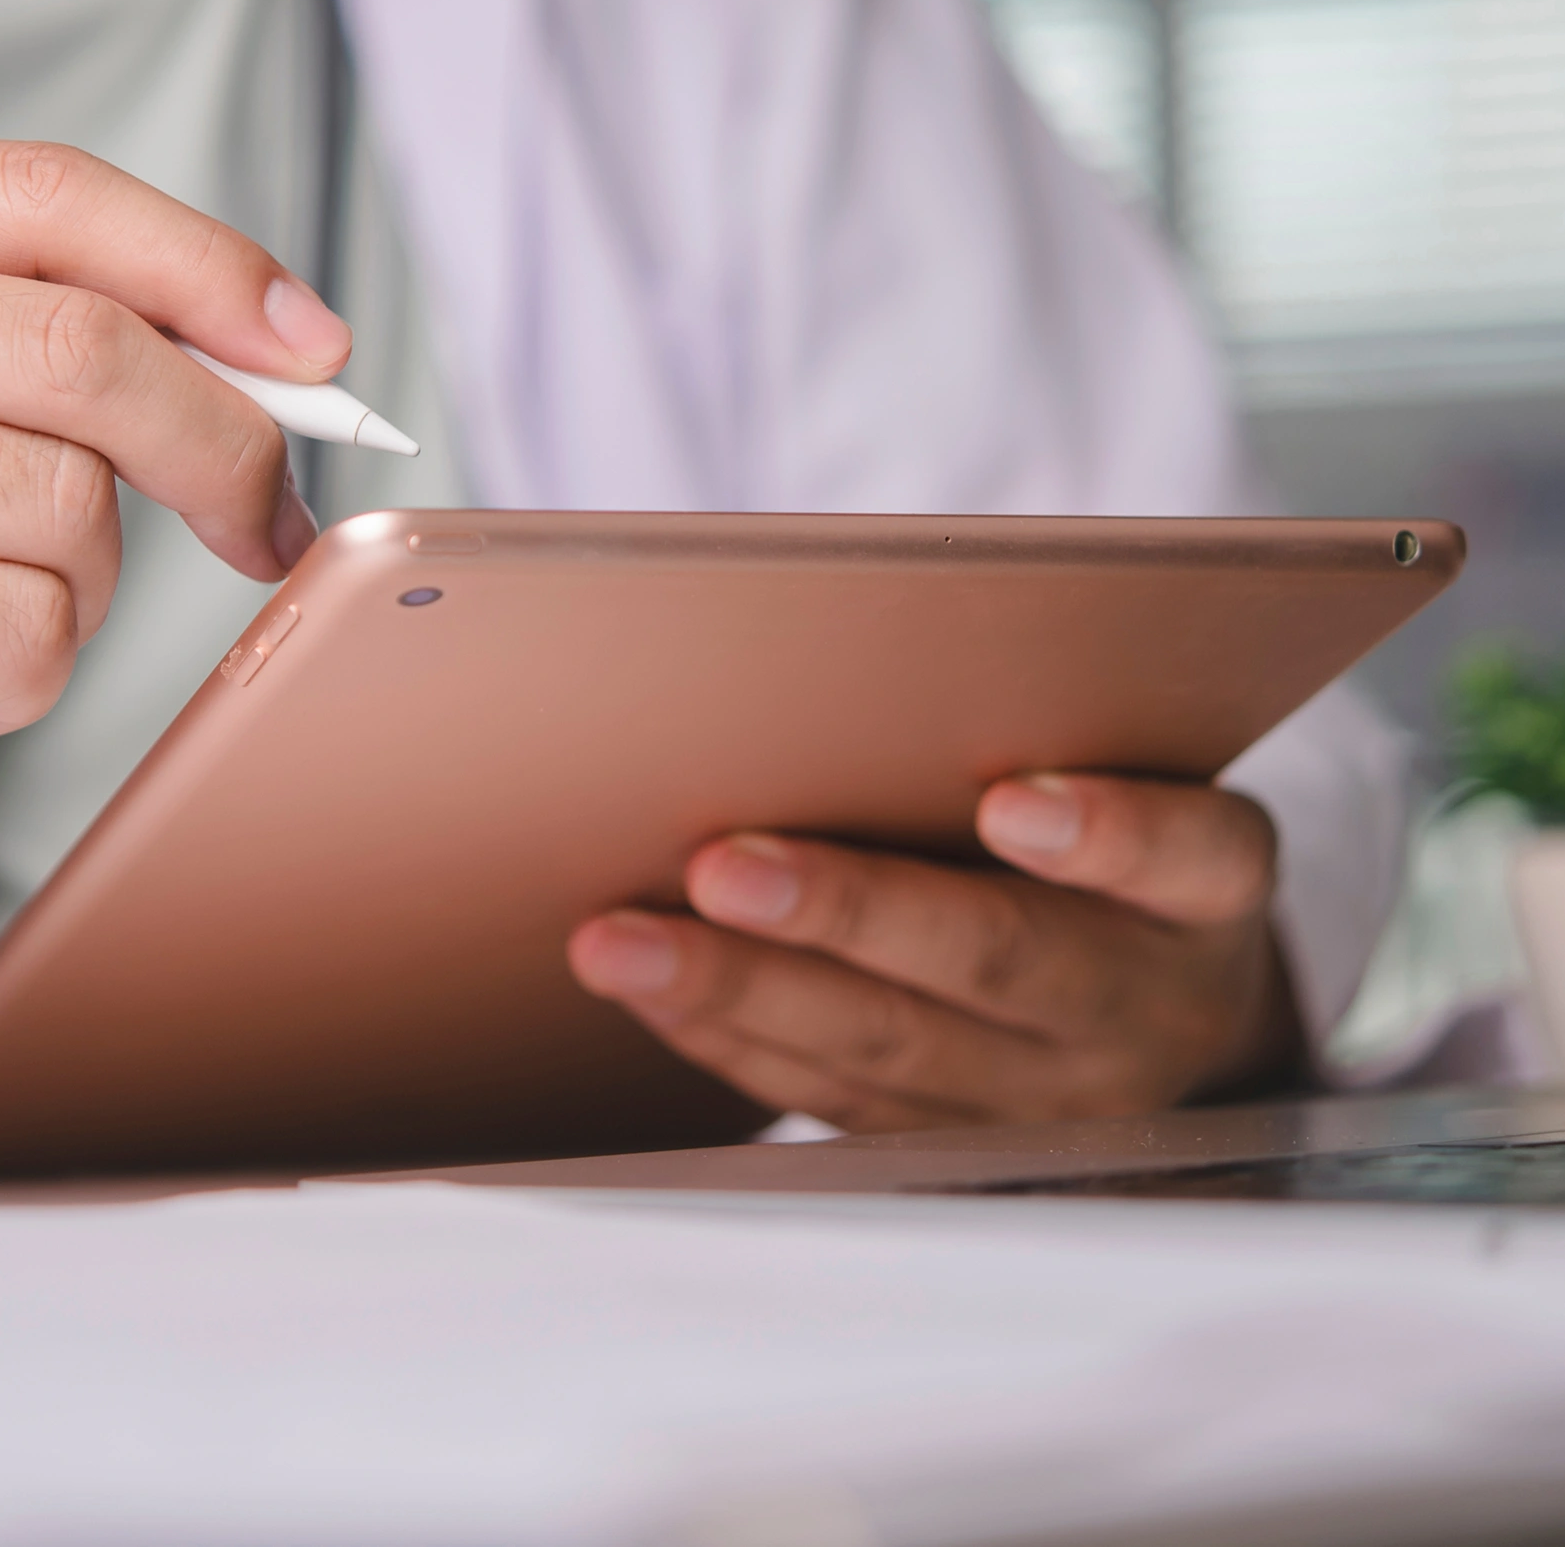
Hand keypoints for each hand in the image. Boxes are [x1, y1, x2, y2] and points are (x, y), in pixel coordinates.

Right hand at [0, 138, 348, 907]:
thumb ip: (5, 333)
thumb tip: (261, 350)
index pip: (39, 194)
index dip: (206, 266)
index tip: (308, 346)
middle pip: (84, 347)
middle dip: (224, 445)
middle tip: (264, 519)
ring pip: (65, 503)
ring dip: (78, 594)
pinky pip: (17, 631)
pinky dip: (17, 686)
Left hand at [568, 776, 1302, 1131]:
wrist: (1175, 1030)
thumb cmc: (1124, 860)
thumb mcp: (1148, 788)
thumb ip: (1056, 738)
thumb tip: (850, 679)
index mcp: (1205, 896)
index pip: (1189, 856)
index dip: (1109, 831)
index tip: (1013, 798)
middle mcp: (1142, 1012)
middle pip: (997, 961)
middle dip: (848, 913)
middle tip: (722, 866)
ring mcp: (1048, 1101)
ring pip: (889, 1050)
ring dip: (744, 989)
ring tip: (623, 938)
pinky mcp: (959, 1149)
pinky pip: (834, 1099)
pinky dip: (731, 1039)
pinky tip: (650, 987)